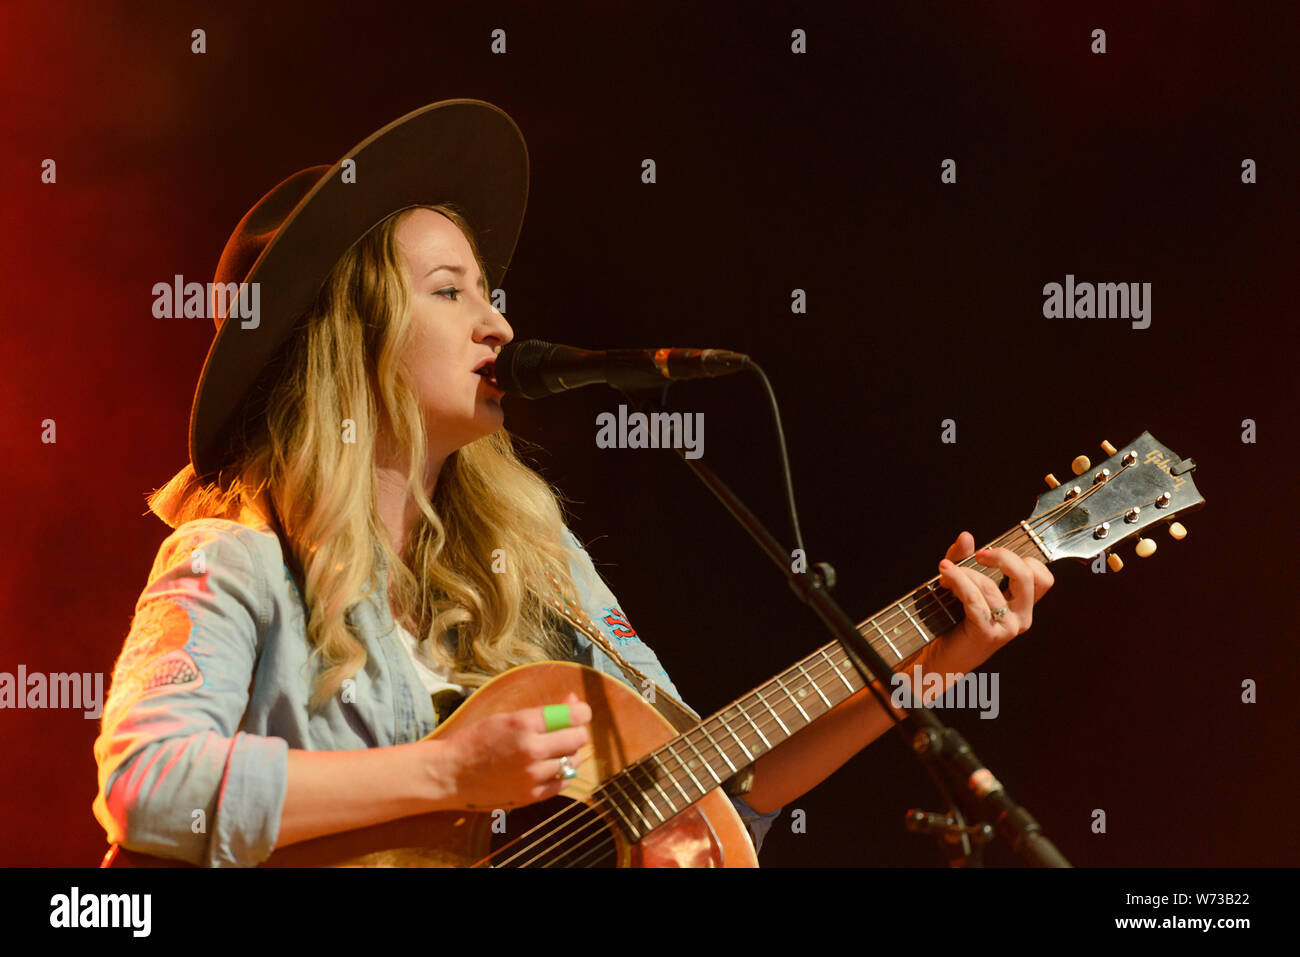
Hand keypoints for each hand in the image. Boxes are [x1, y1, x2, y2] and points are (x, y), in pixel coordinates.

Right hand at [429, 692, 590, 809]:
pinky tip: (554, 766)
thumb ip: (542, 713)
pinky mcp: (530, 796)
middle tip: (568, 730)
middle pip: (578, 738)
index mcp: (523, 724)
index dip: (582, 712)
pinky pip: (563, 783)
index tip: (579, 712)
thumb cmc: (475, 741)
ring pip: (573, 761)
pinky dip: (564, 773)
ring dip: (570, 753)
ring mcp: (532, 776)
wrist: (449, 774)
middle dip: (577, 731)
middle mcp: (531, 750)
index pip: (573, 716)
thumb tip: (573, 703)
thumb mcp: (506, 717)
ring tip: (558, 749)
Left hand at [934, 531, 1053, 671]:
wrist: (940, 659)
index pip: (1042, 577)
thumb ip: (964, 560)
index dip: (1022, 558)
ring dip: (964, 573)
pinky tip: (944, 576)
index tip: (992, 554)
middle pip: (1027, 576)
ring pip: (990, 586)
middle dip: (1002, 556)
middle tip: (979, 555)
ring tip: (945, 574)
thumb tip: (966, 536)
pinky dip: (957, 581)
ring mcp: (1006, 628)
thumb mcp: (962, 585)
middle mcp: (1021, 618)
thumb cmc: (953, 621)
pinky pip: (974, 599)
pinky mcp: (986, 634)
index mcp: (1022, 606)